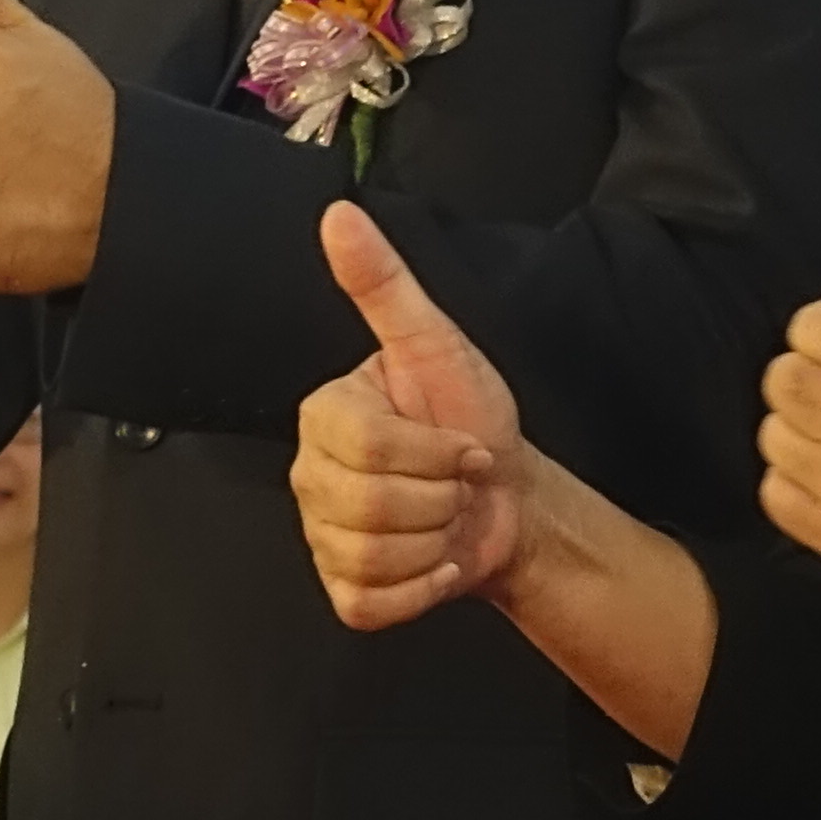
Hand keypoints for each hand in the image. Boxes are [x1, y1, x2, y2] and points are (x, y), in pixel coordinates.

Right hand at [292, 203, 526, 626]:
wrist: (509, 499)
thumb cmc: (473, 419)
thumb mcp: (438, 343)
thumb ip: (384, 283)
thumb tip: (340, 216)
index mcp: (326, 416)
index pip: (367, 447)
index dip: (432, 451)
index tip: (461, 440)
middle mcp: (311, 476)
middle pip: (369, 507)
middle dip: (439, 497)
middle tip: (454, 481)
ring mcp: (323, 537)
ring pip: (370, 557)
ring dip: (435, 541)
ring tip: (445, 516)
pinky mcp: (345, 590)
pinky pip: (369, 603)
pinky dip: (421, 588)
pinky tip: (436, 560)